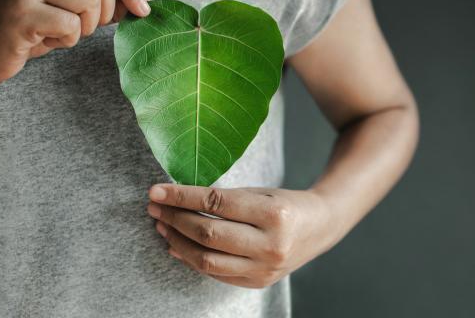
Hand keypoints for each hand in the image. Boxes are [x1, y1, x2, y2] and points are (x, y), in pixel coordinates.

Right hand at [0, 0, 149, 83]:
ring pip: (90, 0)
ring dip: (86, 26)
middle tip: (85, 25)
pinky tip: (47, 39)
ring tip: (62, 31)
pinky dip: (68, 40)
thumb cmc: (34, 25)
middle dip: (105, 10)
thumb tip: (147, 2)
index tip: (142, 9)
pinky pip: (71, 25)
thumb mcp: (72, 5)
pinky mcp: (20, 12)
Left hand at [147, 184, 339, 287]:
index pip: (217, 203)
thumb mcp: (261, 192)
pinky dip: (192, 259)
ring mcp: (265, 268)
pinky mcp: (258, 282)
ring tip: (162, 226)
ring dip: (177, 242)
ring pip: (207, 259)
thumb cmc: (286, 204)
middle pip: (209, 234)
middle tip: (154, 208)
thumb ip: (225, 199)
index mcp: (274, 213)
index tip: (156, 191)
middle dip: (175, 219)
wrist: (320, 228)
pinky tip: (177, 246)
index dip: (182, 197)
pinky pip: (216, 273)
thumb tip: (178, 202)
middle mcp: (271, 244)